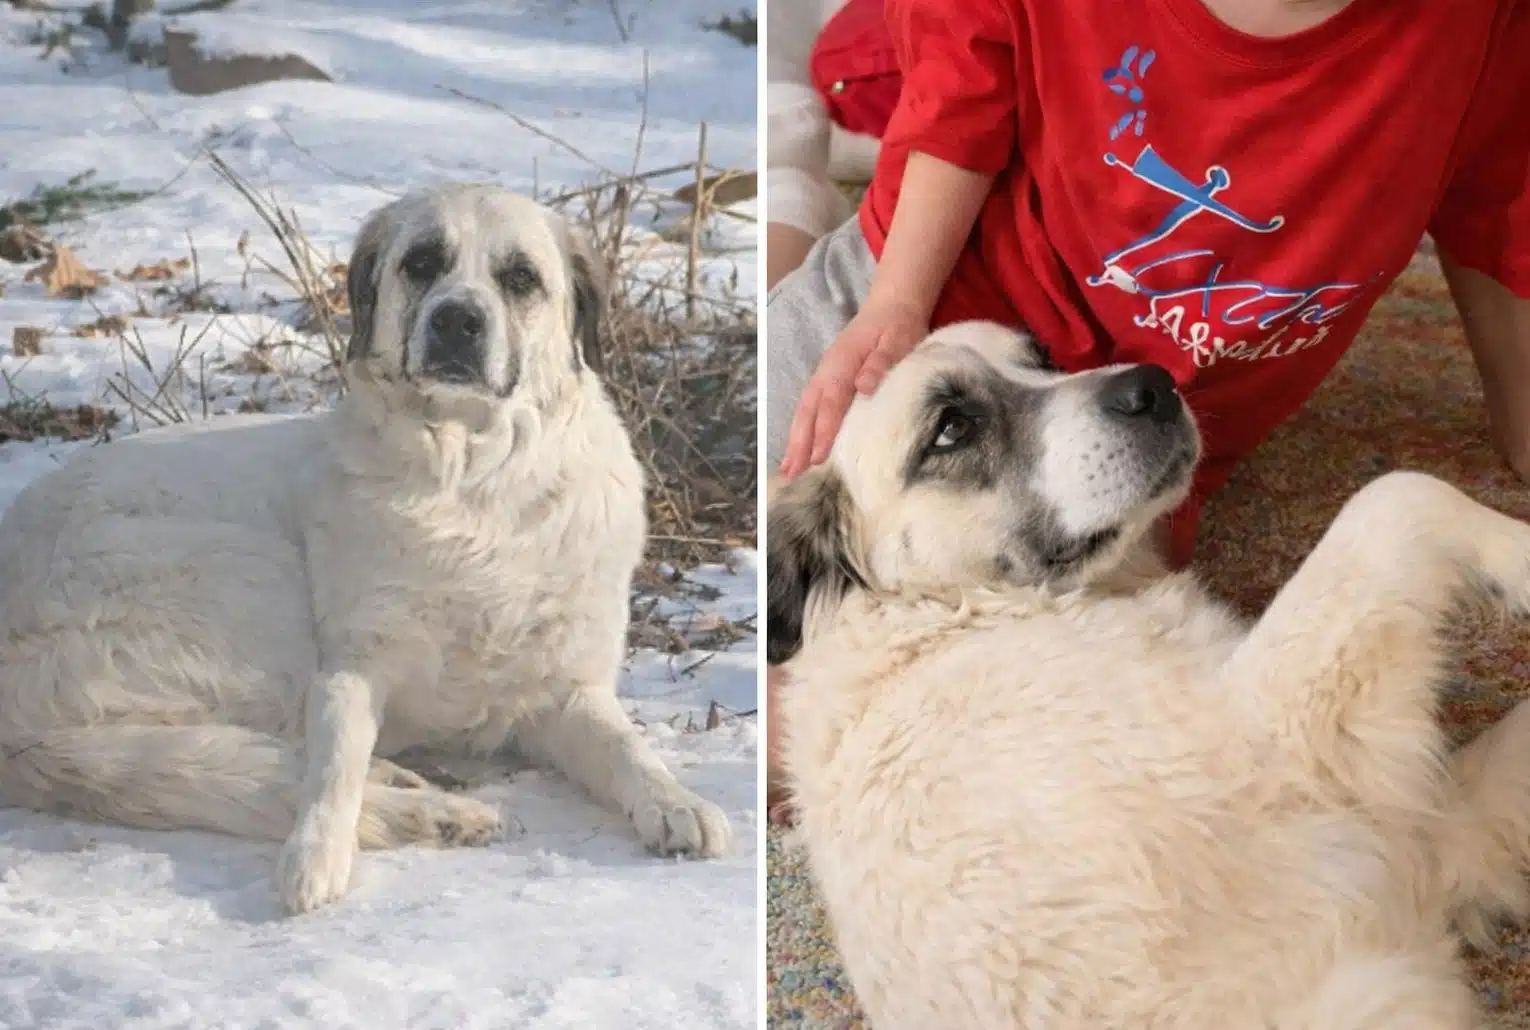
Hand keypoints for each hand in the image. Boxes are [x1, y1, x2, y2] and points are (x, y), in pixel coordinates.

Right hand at [780, 299, 927, 476]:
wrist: (891, 305)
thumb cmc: (898, 325)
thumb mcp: (898, 338)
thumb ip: (882, 361)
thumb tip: (864, 385)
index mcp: (843, 362)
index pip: (831, 402)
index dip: (823, 431)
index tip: (817, 459)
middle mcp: (828, 371)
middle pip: (809, 411)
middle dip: (799, 443)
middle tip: (793, 474)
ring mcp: (825, 375)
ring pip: (805, 411)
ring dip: (795, 440)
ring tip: (788, 470)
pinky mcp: (828, 380)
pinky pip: (810, 408)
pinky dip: (802, 430)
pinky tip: (800, 450)